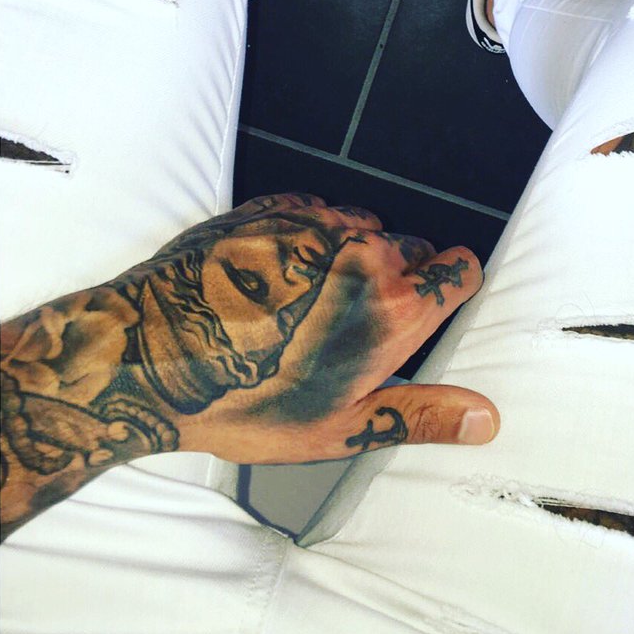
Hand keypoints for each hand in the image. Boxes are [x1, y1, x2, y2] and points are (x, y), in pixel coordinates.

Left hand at [0, 194, 497, 536]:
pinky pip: (319, 212)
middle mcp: (365, 254)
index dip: (453, 285)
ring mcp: (319, 223)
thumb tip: (485, 418)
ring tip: (311, 302)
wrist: (149, 354)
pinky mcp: (277, 206)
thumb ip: (423, 413)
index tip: (437, 299)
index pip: (461, 268)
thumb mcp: (341, 427)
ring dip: (354, 256)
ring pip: (366, 228)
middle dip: (399, 279)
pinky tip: (280, 278)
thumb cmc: (242, 398)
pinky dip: (312, 238)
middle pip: (414, 249)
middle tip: (355, 323)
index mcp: (392, 309)